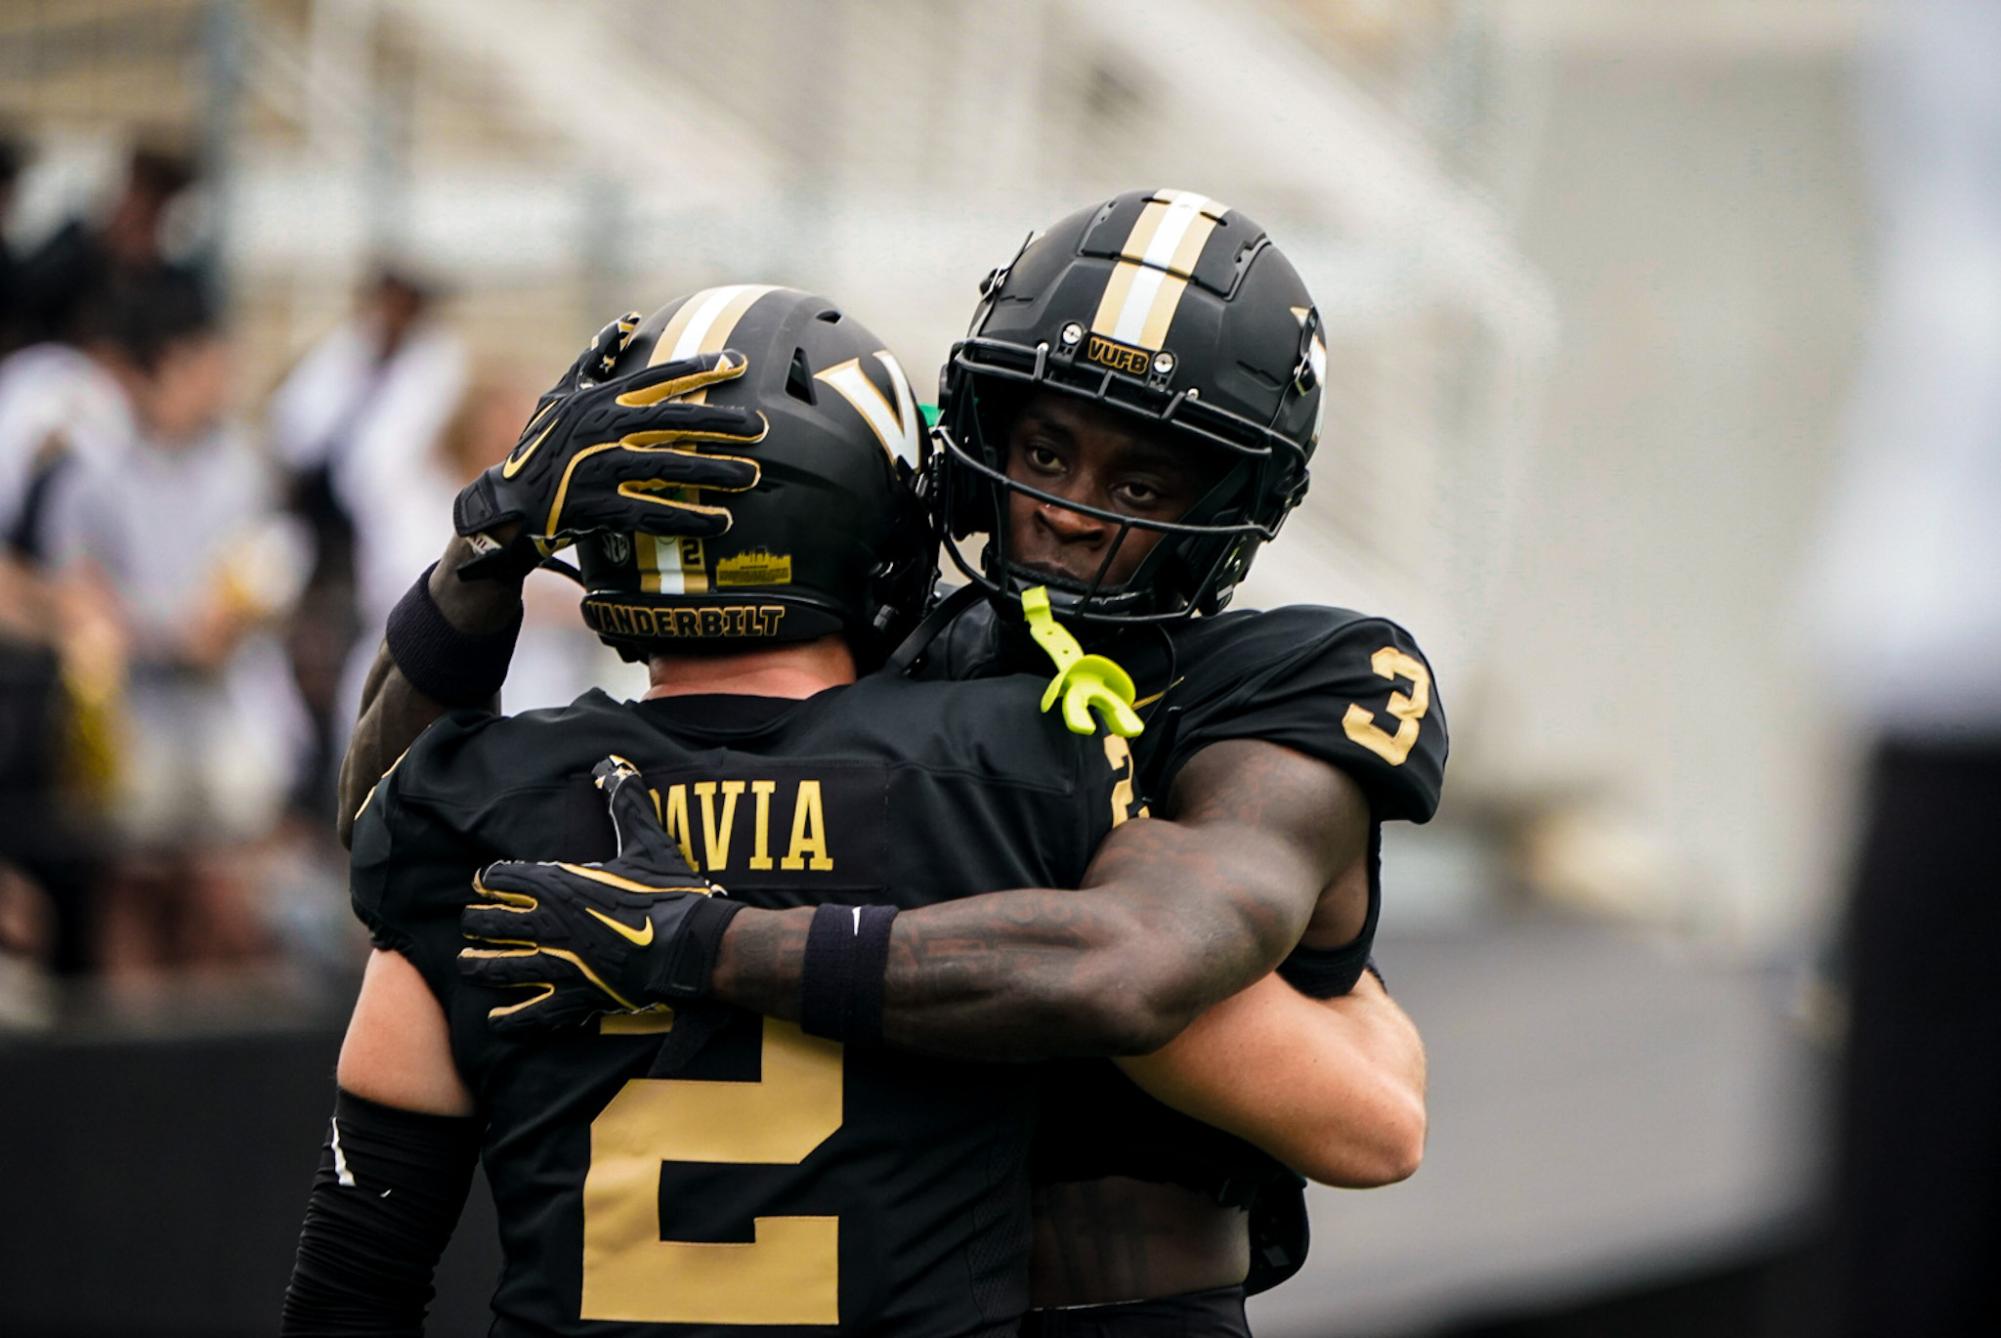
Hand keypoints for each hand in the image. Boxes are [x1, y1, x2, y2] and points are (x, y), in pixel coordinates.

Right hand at [451, 313, 765, 578]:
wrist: (507, 504)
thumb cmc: (539, 447)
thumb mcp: (559, 395)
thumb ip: (594, 358)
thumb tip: (626, 320)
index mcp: (599, 400)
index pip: (658, 379)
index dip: (699, 369)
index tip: (739, 362)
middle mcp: (603, 428)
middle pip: (674, 420)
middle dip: (721, 422)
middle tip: (761, 428)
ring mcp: (601, 467)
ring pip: (670, 465)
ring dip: (715, 471)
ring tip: (753, 476)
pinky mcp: (599, 506)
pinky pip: (653, 512)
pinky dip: (688, 518)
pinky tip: (721, 522)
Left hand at [459, 756, 742, 1030]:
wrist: (691, 946)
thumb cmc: (669, 893)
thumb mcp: (648, 842)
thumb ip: (625, 803)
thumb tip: (612, 764)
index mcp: (563, 885)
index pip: (510, 879)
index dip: (493, 879)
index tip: (483, 880)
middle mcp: (553, 925)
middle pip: (498, 922)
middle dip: (479, 920)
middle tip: (468, 922)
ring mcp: (562, 963)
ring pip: (507, 966)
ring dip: (482, 965)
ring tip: (464, 964)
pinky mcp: (578, 996)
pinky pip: (537, 1011)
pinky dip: (514, 1018)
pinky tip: (496, 1021)